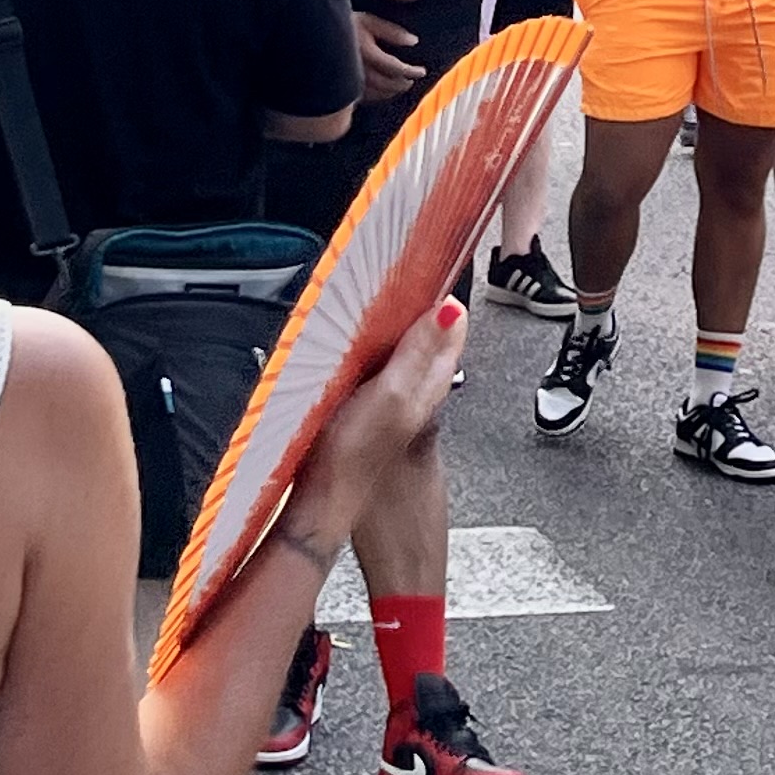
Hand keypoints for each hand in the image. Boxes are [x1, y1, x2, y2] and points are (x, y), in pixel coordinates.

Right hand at [278, 297, 467, 563]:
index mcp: (429, 385)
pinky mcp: (369, 415)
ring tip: (382, 304)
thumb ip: (419, 352)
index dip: (443, 297)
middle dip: (420, 310)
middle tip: (404, 278)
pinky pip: (380, 373)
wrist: (323, 507)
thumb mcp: (392, 395)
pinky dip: (373, 355)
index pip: (450, 329)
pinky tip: (357, 350)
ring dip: (396, 332)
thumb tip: (451, 309)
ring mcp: (393, 406)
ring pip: (404, 356)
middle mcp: (418, 394)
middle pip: (429, 340)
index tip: (429, 267)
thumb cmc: (356, 458)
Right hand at [349, 13, 427, 101]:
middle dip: (403, 83)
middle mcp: (359, 71)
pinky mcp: (342, 88)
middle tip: (412, 79)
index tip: (421, 71)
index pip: (396, 68)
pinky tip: (382, 91)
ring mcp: (349, 82)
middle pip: (388, 84)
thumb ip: (392, 31)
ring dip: (392, 91)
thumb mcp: (369, 21)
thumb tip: (414, 41)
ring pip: (377, 94)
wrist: (314, 34)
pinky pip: (364, 98)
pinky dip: (378, 96)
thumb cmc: (342, 24)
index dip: (412, 71)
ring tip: (401, 85)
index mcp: (368, 54)